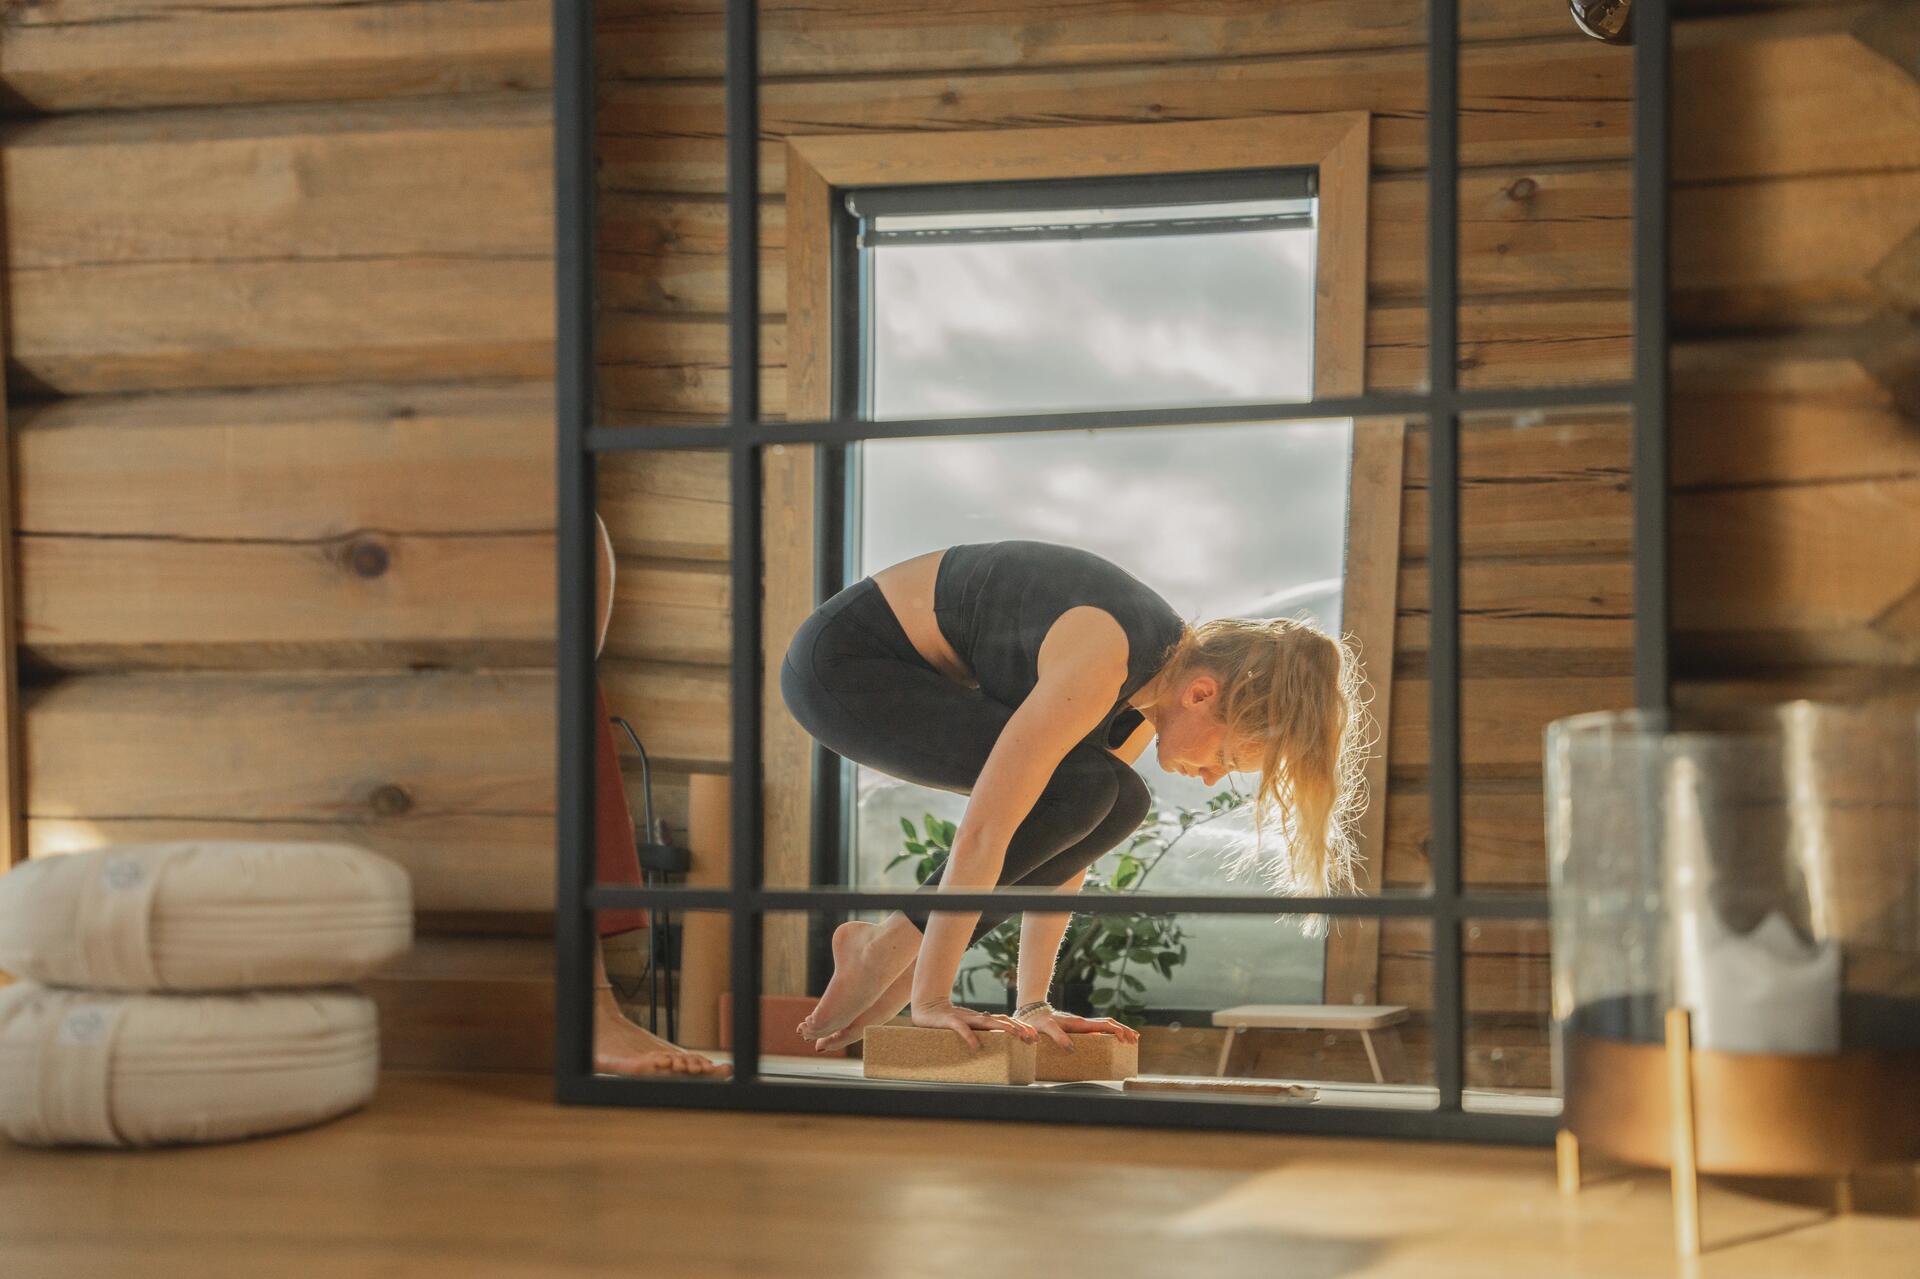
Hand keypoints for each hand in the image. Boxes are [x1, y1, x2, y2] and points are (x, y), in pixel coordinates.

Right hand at [911, 999, 1039, 1050]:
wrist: (927, 1007)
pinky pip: (961, 1029)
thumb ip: (981, 1032)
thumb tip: (998, 1044)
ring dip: (1002, 1028)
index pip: (1005, 1022)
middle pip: (1001, 1021)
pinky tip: (975, 1046)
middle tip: (1032, 1037)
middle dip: (1018, 1028)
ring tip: (1015, 1035)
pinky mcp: (950, 1021)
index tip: (1035, 1036)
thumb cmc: (948, 1020)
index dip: (1021, 1027)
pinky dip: (969, 1036)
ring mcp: (964, 1018)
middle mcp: (976, 1017)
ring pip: (987, 1022)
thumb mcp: (968, 1027)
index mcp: (981, 1019)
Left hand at [1020, 1008, 1141, 1053]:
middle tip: (1136, 1039)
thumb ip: (1058, 1037)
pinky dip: (1110, 1033)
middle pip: (1109, 1024)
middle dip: (1124, 1030)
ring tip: (1132, 1039)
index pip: (1103, 1025)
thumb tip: (1072, 1048)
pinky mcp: (1079, 1028)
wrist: (1033, 1014)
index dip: (1116, 1031)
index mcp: (1079, 1023)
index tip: (1125, 1038)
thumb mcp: (1047, 1029)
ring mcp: (1082, 1025)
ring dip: (1120, 1031)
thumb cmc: (1039, 1022)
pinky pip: (1099, 1030)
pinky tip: (1113, 1040)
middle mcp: (1083, 1023)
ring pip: (1106, 1026)